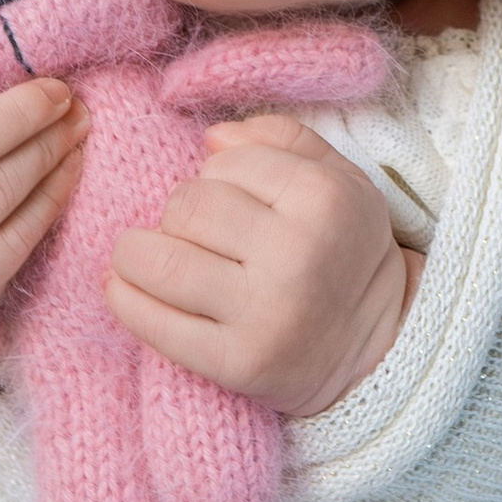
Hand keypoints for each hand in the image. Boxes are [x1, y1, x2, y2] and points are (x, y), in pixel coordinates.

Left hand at [105, 113, 419, 418]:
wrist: (376, 348)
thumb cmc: (343, 250)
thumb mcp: (339, 179)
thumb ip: (282, 139)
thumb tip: (211, 139)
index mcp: (324, 199)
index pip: (222, 163)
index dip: (215, 178)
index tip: (231, 202)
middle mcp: (296, 255)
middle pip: (184, 207)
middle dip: (178, 216)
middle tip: (194, 235)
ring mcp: (265, 313)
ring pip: (157, 260)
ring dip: (137, 255)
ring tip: (147, 258)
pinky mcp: (237, 362)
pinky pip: (152, 322)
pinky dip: (126, 299)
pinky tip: (129, 289)